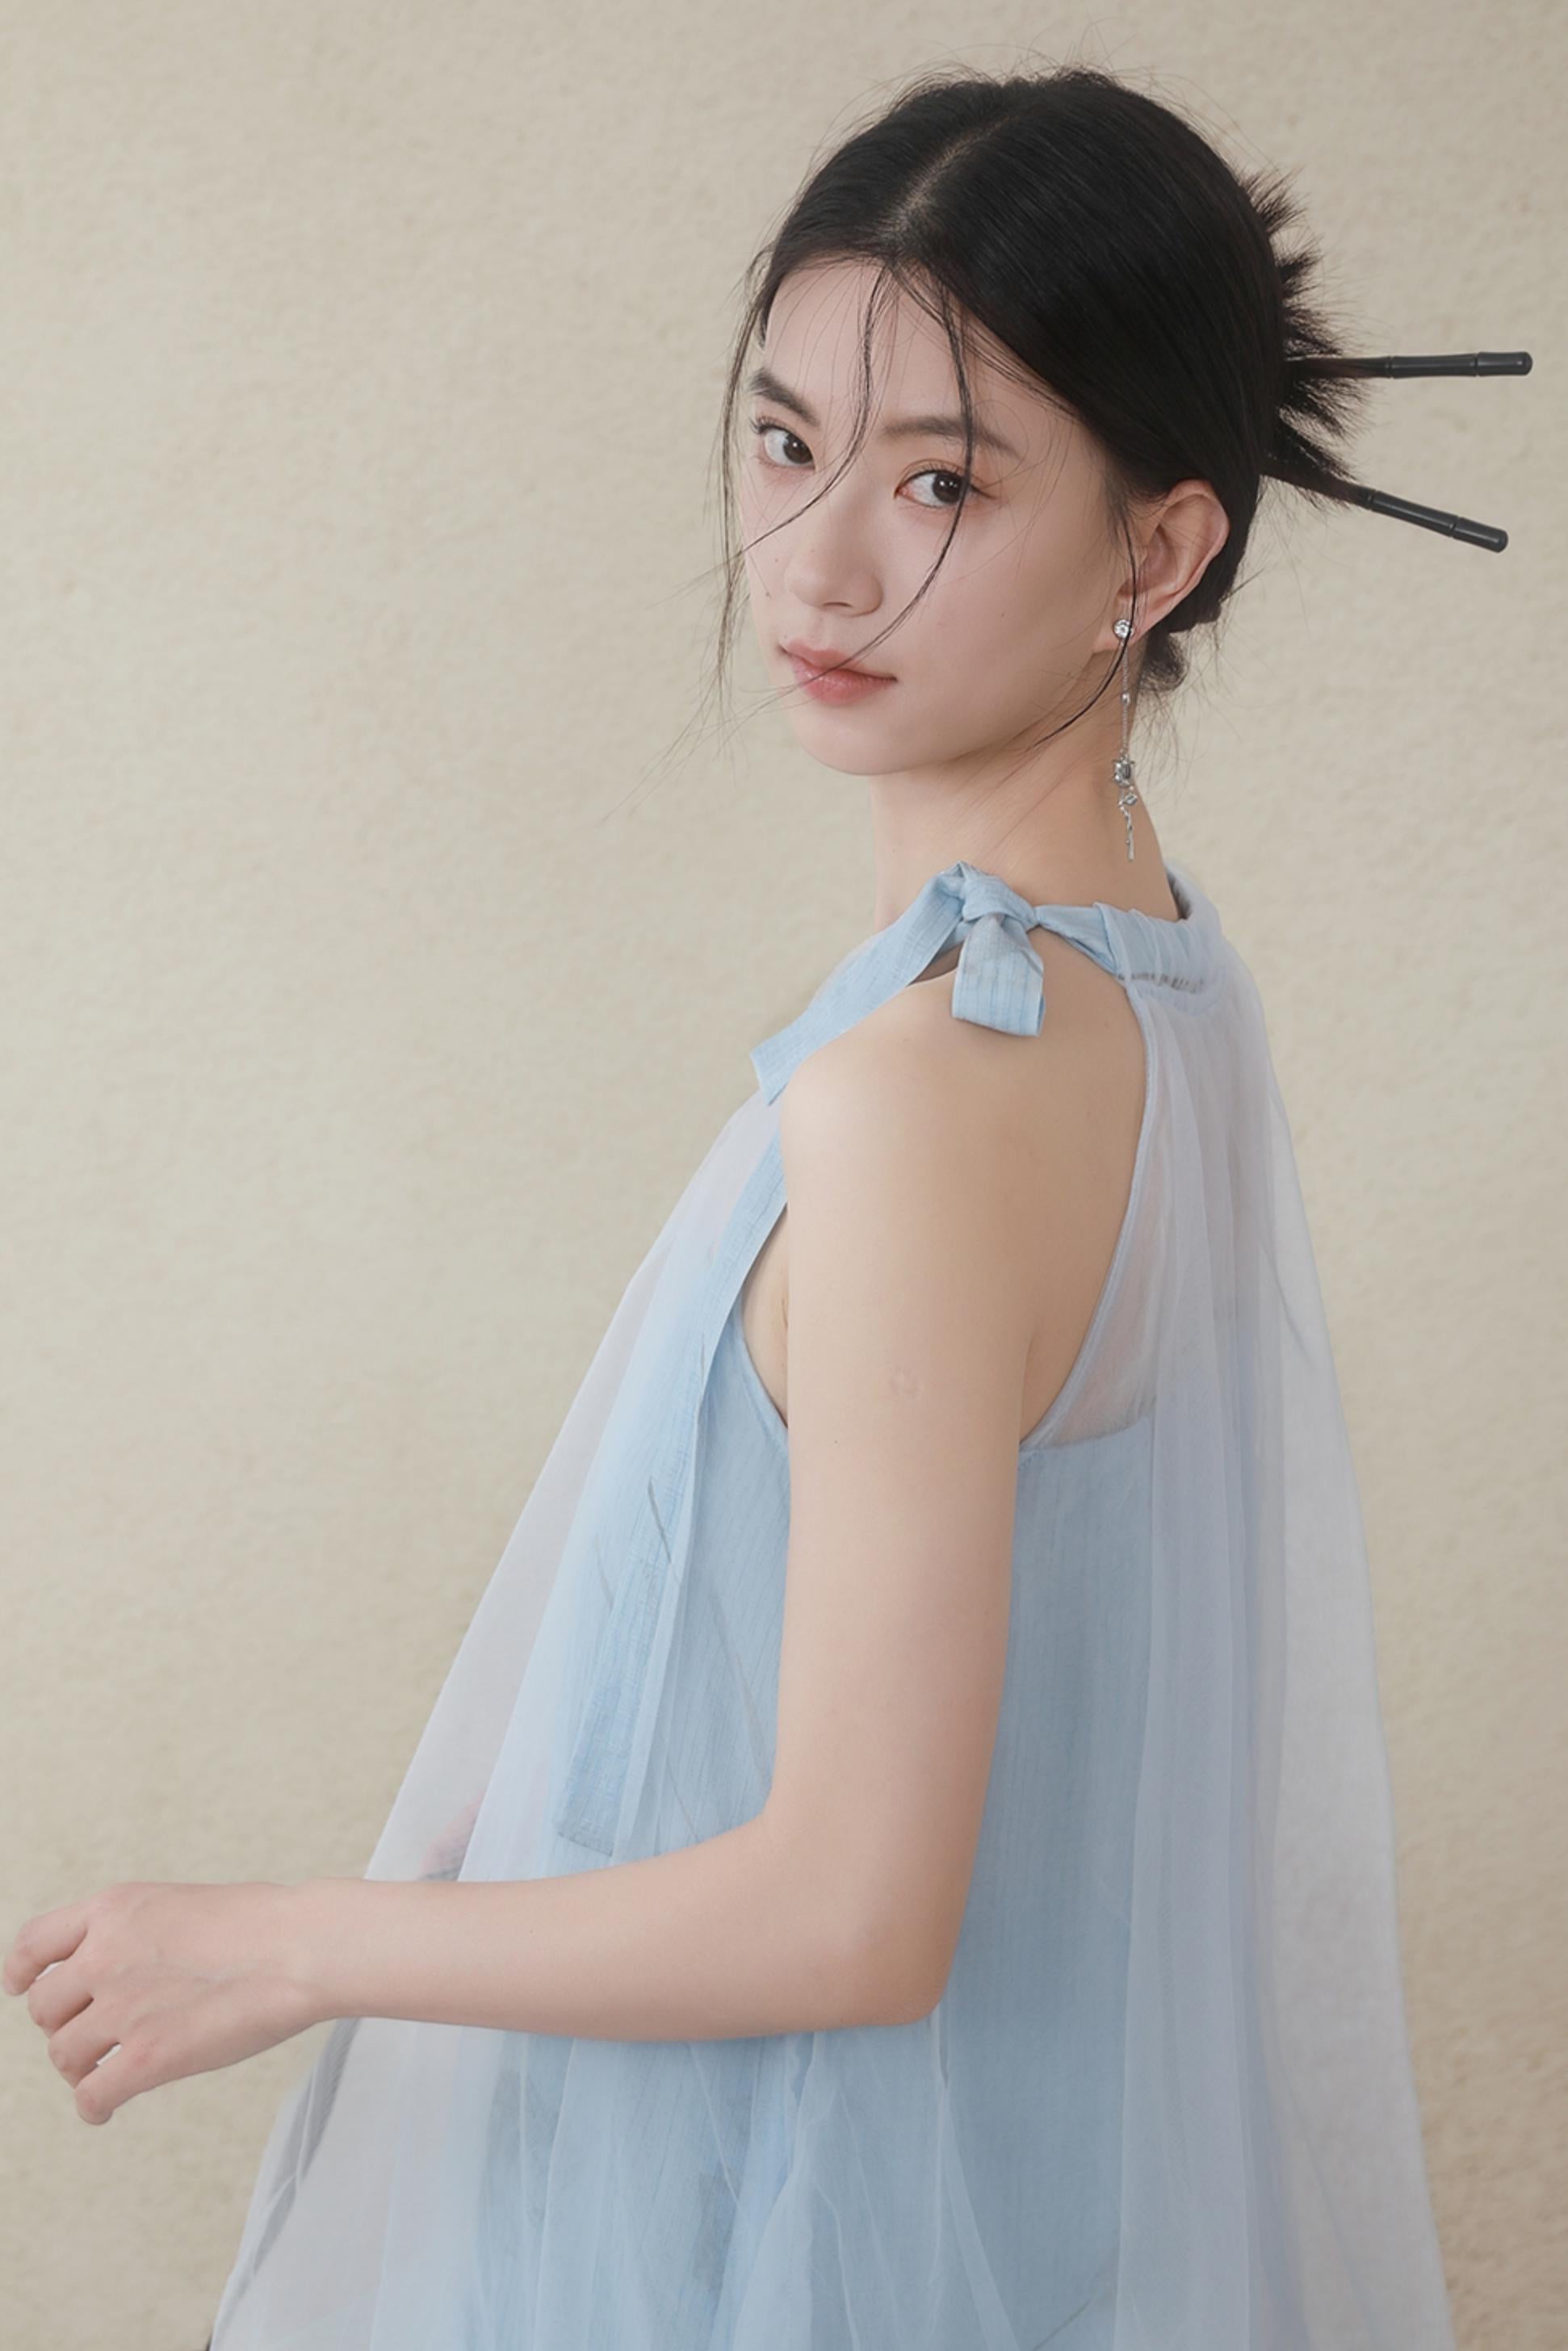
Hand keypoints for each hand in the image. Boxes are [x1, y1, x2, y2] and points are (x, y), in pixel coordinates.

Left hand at [2, 1878, 314, 2124]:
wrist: (300, 1948)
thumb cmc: (260, 1925)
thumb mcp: (178, 1904)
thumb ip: (135, 1934)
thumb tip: (118, 1972)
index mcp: (115, 1910)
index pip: (33, 1943)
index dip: (21, 1972)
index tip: (22, 1986)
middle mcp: (105, 1956)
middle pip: (45, 2007)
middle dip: (65, 2023)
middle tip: (96, 2034)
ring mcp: (123, 2009)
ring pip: (63, 2055)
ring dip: (81, 2067)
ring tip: (108, 2069)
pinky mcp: (146, 2058)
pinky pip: (91, 2097)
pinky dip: (94, 2108)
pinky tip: (107, 2108)